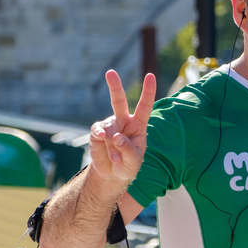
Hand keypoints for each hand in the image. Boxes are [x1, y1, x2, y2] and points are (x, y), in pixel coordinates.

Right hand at [89, 70, 156, 188]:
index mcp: (138, 125)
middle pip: (118, 101)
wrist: (112, 174)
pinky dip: (101, 137)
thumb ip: (128, 150)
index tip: (150, 76)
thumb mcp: (134, 162)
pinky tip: (102, 140)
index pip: (145, 106)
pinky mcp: (97, 133)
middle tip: (110, 72)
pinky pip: (98, 131)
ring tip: (116, 159)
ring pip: (110, 128)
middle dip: (114, 86)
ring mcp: (110, 125)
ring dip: (112, 145)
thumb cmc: (128, 166)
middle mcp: (124, 121)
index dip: (148, 91)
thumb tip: (117, 136)